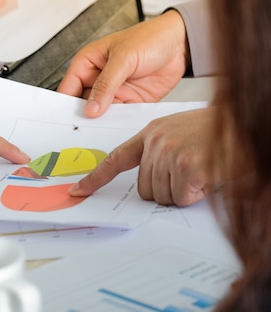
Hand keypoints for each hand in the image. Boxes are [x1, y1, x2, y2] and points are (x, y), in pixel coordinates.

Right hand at [57, 10, 189, 117]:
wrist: (181, 43)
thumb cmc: (150, 38)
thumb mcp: (123, 58)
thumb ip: (106, 84)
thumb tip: (90, 108)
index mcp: (88, 63)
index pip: (68, 87)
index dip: (64, 105)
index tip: (65, 120)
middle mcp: (98, 78)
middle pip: (82, 104)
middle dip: (82, 117)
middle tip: (81, 130)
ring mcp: (113, 91)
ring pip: (100, 112)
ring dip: (101, 121)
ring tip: (100, 131)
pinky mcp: (130, 100)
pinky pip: (119, 115)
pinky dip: (118, 122)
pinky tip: (118, 127)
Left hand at [68, 108, 212, 205]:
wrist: (246, 124)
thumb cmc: (218, 131)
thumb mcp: (180, 132)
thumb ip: (158, 152)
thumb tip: (148, 182)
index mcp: (151, 133)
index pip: (115, 159)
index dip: (96, 178)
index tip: (78, 190)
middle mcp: (156, 142)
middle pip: (144, 189)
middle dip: (166, 190)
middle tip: (189, 174)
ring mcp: (170, 154)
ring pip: (162, 197)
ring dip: (182, 193)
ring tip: (201, 171)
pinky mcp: (187, 167)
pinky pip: (182, 199)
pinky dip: (197, 195)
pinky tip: (208, 176)